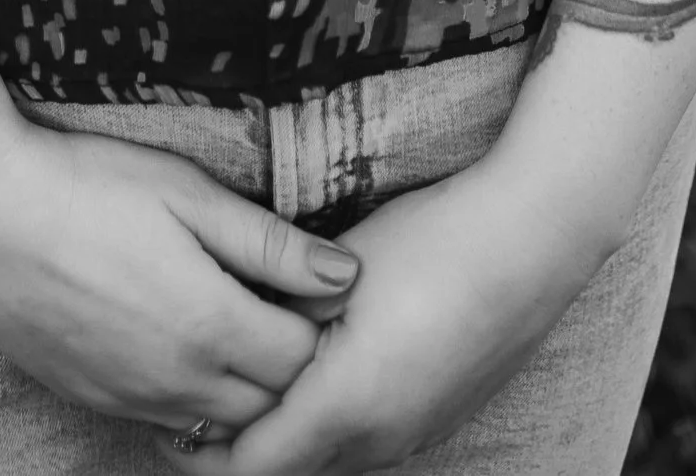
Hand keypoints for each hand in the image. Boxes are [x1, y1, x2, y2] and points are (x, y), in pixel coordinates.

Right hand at [0, 108, 363, 439]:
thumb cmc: (87, 186)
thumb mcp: (186, 193)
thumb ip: (270, 243)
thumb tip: (347, 273)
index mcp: (210, 325)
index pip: (303, 359)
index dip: (318, 323)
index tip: (311, 286)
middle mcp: (178, 381)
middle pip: (269, 403)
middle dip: (289, 365)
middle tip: (281, 305)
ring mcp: (134, 400)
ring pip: (220, 424)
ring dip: (242, 388)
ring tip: (234, 323)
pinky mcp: (97, 401)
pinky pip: (169, 423)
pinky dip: (193, 399)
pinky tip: (181, 344)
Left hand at [199, 160, 613, 474]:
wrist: (530, 241)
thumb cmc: (429, 242)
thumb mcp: (337, 274)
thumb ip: (279, 317)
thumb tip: (233, 338)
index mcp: (344, 407)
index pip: (249, 466)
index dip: (200, 452)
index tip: (165, 421)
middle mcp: (378, 441)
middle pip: (285, 472)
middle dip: (236, 447)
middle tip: (191, 409)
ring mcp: (412, 438)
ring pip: (326, 461)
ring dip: (285, 438)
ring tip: (249, 390)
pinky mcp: (435, 421)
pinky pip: (364, 445)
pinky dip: (326, 428)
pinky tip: (316, 379)